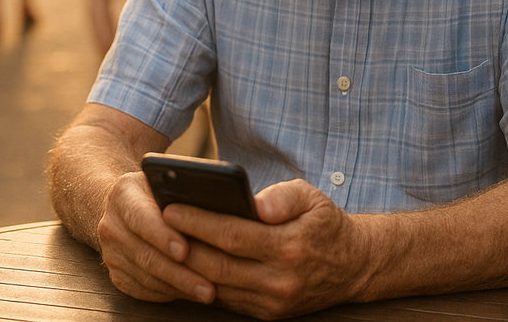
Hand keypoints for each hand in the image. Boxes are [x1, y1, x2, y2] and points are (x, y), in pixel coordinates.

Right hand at [96, 170, 217, 305]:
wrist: (128, 206)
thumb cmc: (159, 191)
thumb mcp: (169, 179)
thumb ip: (185, 187)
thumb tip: (220, 201)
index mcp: (123, 194)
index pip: (141, 218)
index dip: (162, 236)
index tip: (185, 251)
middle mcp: (111, 224)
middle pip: (146, 255)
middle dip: (180, 273)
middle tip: (209, 286)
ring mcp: (111, 253)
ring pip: (147, 277)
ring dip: (179, 287)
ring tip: (208, 293)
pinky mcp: (117, 274)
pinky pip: (144, 290)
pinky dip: (170, 293)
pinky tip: (191, 293)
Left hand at [167, 179, 366, 318]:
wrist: (353, 266)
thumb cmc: (324, 224)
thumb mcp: (312, 197)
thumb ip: (282, 197)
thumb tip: (253, 202)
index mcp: (290, 247)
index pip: (232, 235)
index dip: (197, 222)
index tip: (170, 208)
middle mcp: (280, 280)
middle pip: (217, 266)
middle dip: (182, 245)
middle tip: (154, 226)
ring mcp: (272, 302)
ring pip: (217, 286)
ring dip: (186, 268)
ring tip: (162, 243)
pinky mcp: (267, 313)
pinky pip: (226, 299)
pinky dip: (202, 282)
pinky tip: (184, 264)